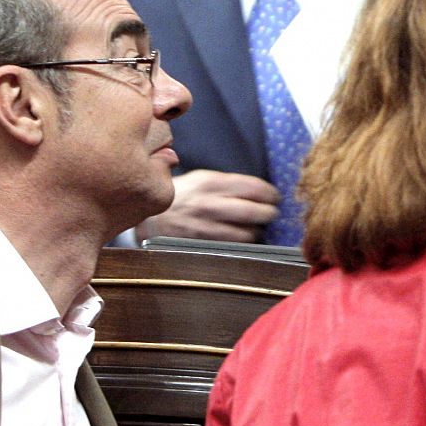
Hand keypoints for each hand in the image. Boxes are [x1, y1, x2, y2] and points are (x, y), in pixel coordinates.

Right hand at [136, 170, 279, 242]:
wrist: (150, 218)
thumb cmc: (181, 197)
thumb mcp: (201, 179)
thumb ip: (227, 183)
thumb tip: (259, 190)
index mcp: (210, 182)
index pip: (252, 187)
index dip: (270, 193)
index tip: (275, 196)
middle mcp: (209, 204)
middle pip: (254, 211)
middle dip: (269, 213)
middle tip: (272, 213)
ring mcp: (206, 226)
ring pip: (247, 233)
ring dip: (257, 231)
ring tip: (257, 227)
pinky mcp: (202, 244)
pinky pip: (232, 246)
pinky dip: (242, 244)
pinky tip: (243, 239)